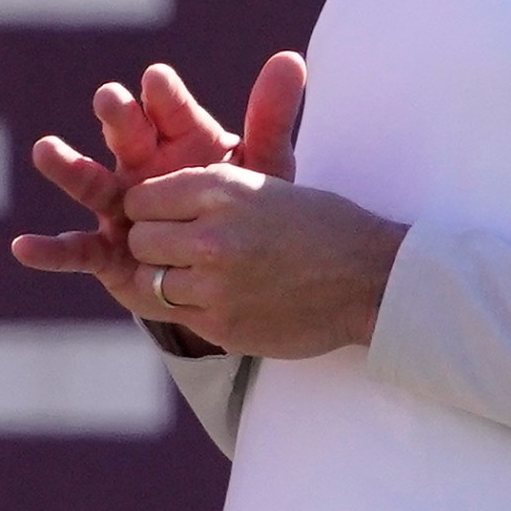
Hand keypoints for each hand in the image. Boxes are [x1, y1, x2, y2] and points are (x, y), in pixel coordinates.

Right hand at [9, 53, 306, 325]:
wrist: (230, 267)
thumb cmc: (242, 205)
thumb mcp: (263, 168)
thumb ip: (271, 119)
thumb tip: (292, 59)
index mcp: (180, 139)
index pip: (170, 109)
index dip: (163, 95)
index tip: (157, 80)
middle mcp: (142, 165)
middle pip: (126, 135)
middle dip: (117, 116)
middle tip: (109, 98)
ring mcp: (120, 206)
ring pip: (91, 183)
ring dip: (68, 167)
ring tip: (46, 150)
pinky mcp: (108, 251)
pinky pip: (78, 249)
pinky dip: (51, 251)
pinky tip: (25, 248)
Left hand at [122, 164, 406, 359]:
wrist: (372, 280)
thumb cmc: (322, 226)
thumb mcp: (264, 185)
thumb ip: (207, 193)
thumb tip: (148, 203)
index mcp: (223, 189)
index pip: (142, 197)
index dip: (148, 208)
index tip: (162, 217)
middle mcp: (213, 233)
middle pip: (138, 239)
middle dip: (150, 244)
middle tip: (174, 249)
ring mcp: (215, 285)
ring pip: (149, 281)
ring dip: (164, 280)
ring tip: (193, 276)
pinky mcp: (222, 325)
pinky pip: (174, 315)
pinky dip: (186, 308)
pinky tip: (213, 299)